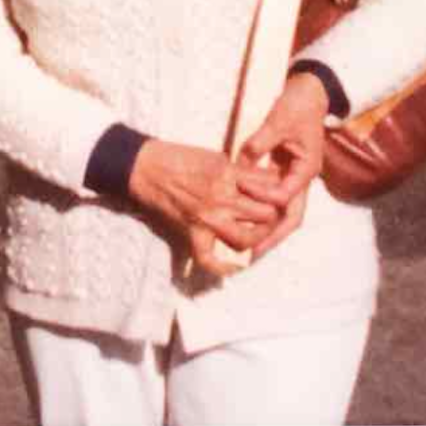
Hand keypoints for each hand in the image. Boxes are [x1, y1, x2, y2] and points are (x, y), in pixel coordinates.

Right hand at [129, 139, 283, 275]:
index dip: (279, 192)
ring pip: (247, 238)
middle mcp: (222, 197)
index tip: (280, 195)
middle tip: (272, 215)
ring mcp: (208, 218)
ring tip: (257, 234)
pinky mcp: (193, 232)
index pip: (269, 187)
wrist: (145, 167)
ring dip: (257, 239)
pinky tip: (234, 267)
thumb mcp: (214, 156)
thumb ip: (238, 170)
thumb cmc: (178, 157)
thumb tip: (260, 182)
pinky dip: (223, 268)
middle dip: (272, 215)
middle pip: (265, 214)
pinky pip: (210, 260)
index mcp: (229, 173)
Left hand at [237, 72, 330, 261]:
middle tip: (253, 255)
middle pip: (292, 218)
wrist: (309, 93)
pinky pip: (276, 200)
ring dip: (270, 231)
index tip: (241, 189)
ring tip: (250, 248)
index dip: (263, 197)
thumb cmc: (297, 105)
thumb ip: (261, 141)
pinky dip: (265, 213)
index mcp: (306, 168)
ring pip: (285, 214)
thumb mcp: (279, 120)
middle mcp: (303, 179)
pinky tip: (248, 222)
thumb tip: (242, 159)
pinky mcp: (285, 173)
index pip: (285, 196)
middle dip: (274, 237)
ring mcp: (294, 178)